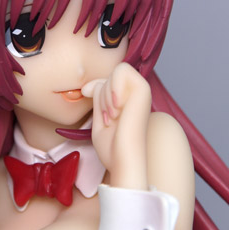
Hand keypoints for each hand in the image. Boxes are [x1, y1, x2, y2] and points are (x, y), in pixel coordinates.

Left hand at [81, 63, 150, 188]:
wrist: (123, 159)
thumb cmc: (112, 147)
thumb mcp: (99, 118)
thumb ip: (97, 98)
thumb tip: (89, 86)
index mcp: (126, 101)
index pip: (107, 81)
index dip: (93, 84)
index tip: (85, 93)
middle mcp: (135, 94)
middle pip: (109, 76)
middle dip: (101, 95)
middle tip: (108, 117)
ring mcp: (140, 90)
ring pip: (116, 71)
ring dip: (108, 92)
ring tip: (113, 115)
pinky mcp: (143, 88)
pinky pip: (122, 70)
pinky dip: (114, 86)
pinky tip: (117, 107)